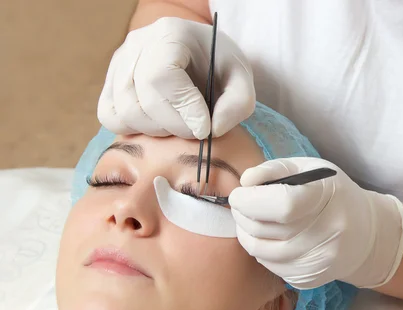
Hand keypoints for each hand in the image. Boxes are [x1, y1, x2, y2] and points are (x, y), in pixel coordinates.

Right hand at [98, 17, 255, 138]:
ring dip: (156, 131)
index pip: (161, 77)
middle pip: (139, 101)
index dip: (183, 110)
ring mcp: (119, 64)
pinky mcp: (111, 84)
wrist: (202, 56)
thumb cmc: (220, 66)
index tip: (205, 128)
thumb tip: (212, 130)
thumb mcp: (241, 80)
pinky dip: (134, 130)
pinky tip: (159, 124)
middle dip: (173, 126)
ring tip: (180, 125)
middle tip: (197, 130)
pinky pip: (110, 117)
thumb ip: (236, 104)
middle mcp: (137, 45)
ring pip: (123, 113)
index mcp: (169, 34)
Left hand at [228, 158, 402, 288]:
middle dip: (242, 215)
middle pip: (263, 229)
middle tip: (242, 205)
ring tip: (252, 220)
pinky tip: (272, 238)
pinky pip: (269, 266)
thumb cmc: (333, 195)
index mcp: (326, 200)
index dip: (250, 201)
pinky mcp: (309, 279)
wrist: (365, 235)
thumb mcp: (310, 169)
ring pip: (260, 251)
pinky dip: (262, 250)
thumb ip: (274, 170)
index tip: (239, 194)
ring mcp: (317, 261)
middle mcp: (325, 234)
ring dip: (246, 233)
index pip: (280, 205)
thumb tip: (245, 182)